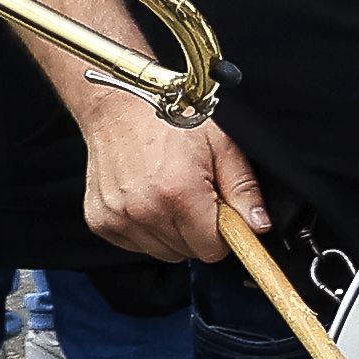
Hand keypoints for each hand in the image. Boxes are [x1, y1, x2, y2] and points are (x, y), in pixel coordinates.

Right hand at [78, 90, 269, 263]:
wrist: (120, 105)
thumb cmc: (171, 119)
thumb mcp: (222, 145)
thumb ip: (243, 189)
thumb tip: (258, 225)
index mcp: (178, 193)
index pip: (212, 249)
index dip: (223, 232)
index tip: (220, 212)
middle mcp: (144, 210)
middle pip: (187, 252)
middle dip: (198, 230)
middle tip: (195, 194)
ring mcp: (118, 218)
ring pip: (162, 251)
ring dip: (172, 231)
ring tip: (170, 193)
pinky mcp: (100, 221)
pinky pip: (136, 244)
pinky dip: (147, 228)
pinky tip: (148, 198)